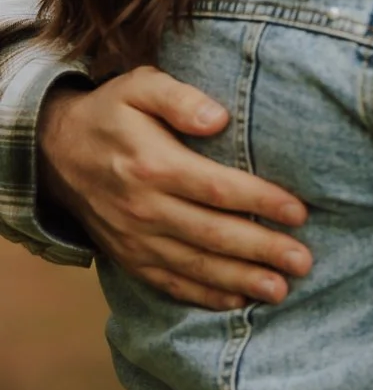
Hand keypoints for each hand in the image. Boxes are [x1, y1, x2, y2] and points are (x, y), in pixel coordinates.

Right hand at [38, 70, 312, 309]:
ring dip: (240, 280)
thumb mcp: (139, 87)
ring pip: (195, 265)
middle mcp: (143, 207)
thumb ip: (179, 98)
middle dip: (262, 250)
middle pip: (213, 234)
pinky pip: (170, 283)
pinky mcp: (129, 258)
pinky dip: (204, 297)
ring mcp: (135, 239)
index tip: (300, 212)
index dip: (261, 201)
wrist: (52, 152)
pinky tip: (237, 302)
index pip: (217, 188)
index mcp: (152, 164)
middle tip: (303, 262)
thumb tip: (219, 118)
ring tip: (280, 290)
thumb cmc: (111, 114)